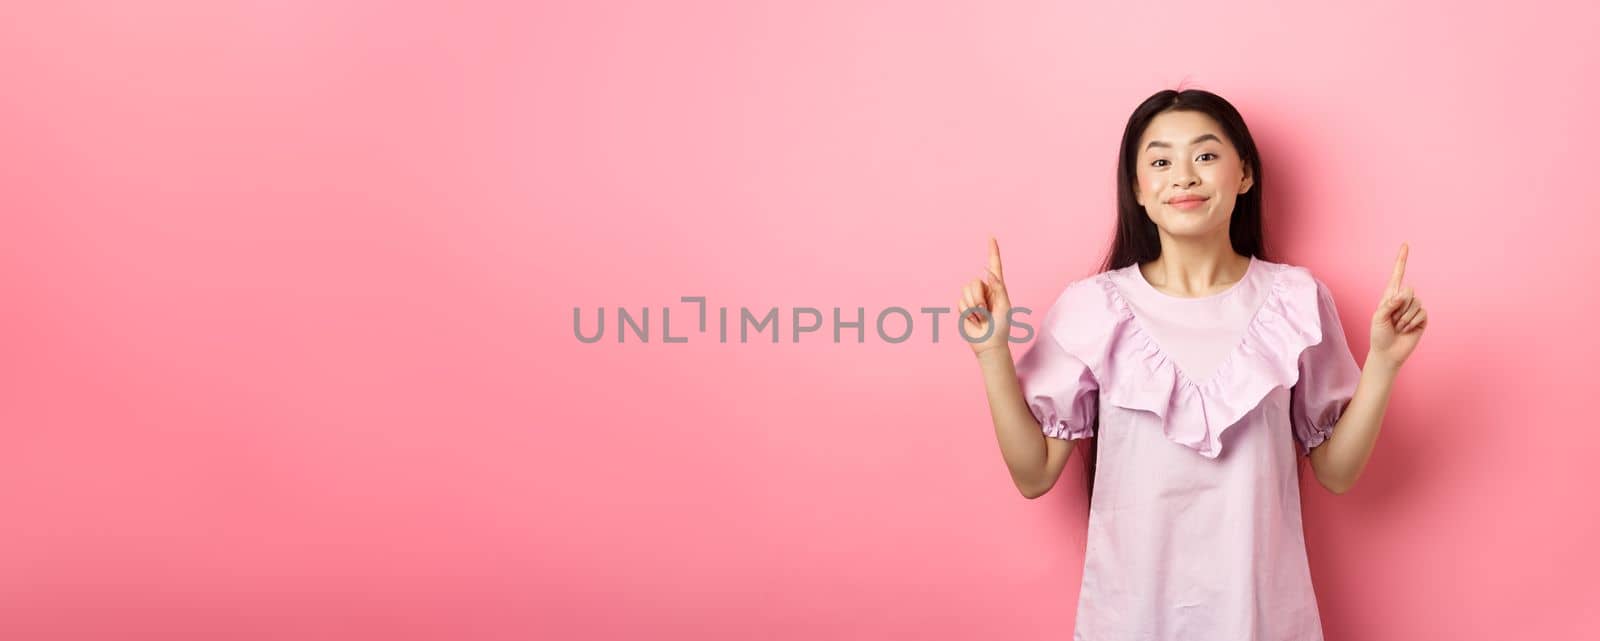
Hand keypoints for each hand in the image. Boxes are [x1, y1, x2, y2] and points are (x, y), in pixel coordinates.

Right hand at [959, 236, 1011, 356]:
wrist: (988, 344)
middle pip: (974, 282)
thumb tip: (989, 272)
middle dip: (978, 298)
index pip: (994, 266)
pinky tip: (974, 320)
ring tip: (981, 318)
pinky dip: (967, 313)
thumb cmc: (1001, 327)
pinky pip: (960, 303)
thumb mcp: (1004, 306)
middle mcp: (985, 289)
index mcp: (998, 288)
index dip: (992, 251)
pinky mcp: (963, 306)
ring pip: (965, 291)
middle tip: (985, 312)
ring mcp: (973, 297)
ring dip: (973, 307)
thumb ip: (998, 288)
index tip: (991, 236)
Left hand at [1369, 242, 1427, 369]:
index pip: (1397, 274)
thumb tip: (1405, 293)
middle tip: (1392, 321)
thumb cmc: (1379, 334)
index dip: (1402, 260)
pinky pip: (1422, 313)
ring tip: (1398, 327)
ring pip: (1416, 303)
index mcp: (1390, 295)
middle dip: (1399, 307)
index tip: (1405, 244)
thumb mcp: (1378, 318)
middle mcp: (1403, 299)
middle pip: (1409, 290)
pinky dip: (1412, 322)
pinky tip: (1407, 330)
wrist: (1388, 352)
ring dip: (1405, 318)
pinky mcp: (1422, 318)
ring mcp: (1414, 308)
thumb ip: (1390, 304)